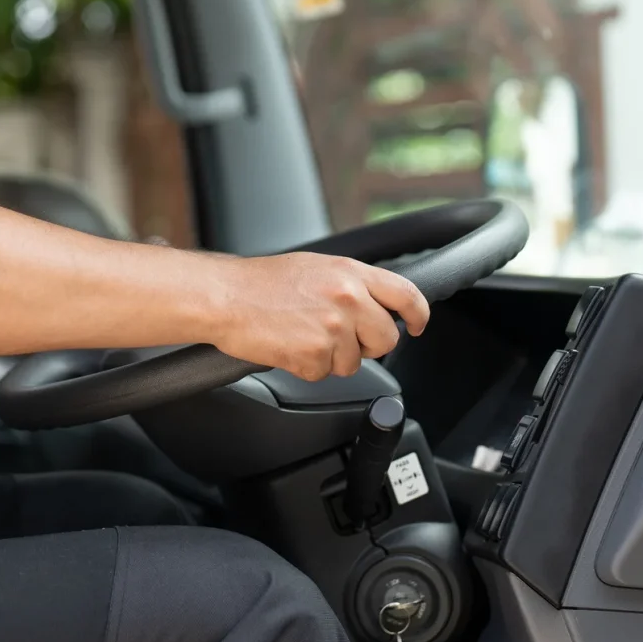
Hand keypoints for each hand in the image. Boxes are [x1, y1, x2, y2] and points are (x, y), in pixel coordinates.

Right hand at [208, 253, 429, 381]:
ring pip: (353, 363)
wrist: (225, 297)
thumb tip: (373, 304)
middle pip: (385, 338)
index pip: (405, 294)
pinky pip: (323, 374)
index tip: (416, 326)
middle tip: (340, 339)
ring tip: (301, 336)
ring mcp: (333, 327)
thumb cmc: (261, 283)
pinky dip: (306, 367)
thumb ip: (351, 284)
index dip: (417, 315)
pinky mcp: (315, 354)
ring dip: (330, 358)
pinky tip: (289, 347)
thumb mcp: (316, 268)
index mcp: (350, 273)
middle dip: (367, 346)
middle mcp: (347, 298)